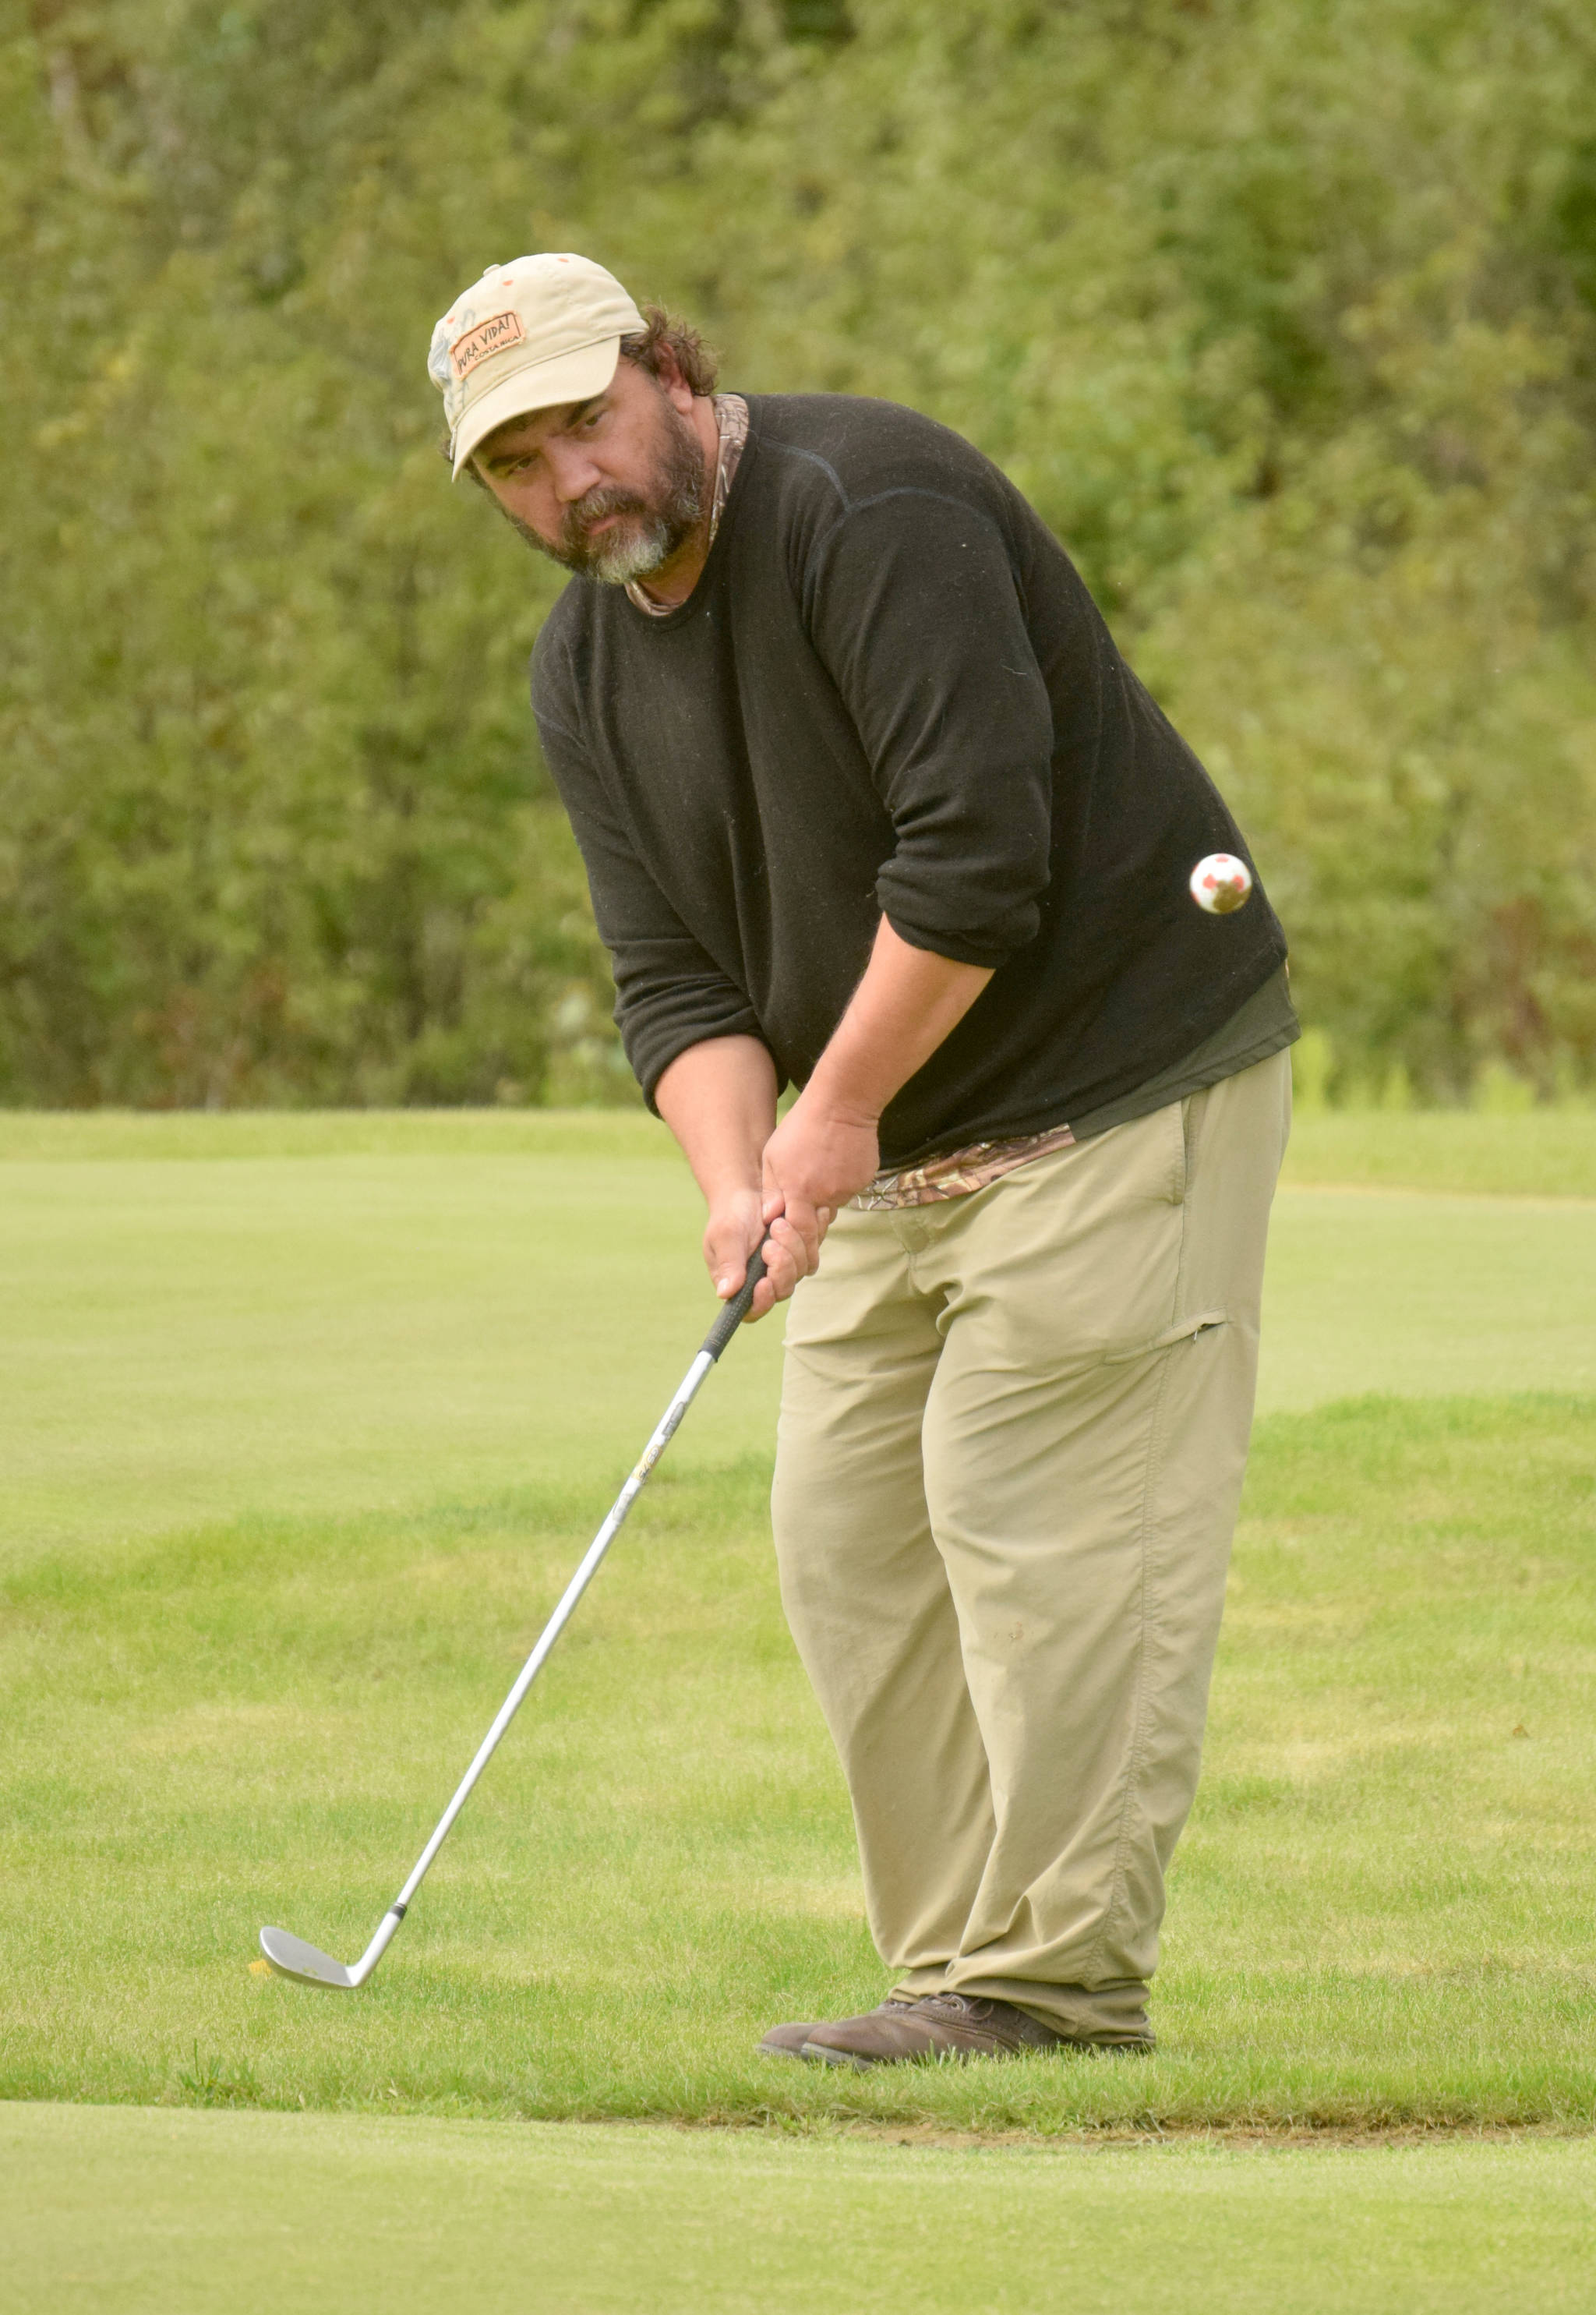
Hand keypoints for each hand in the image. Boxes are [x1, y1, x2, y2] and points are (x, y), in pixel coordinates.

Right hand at [702, 1186, 812, 1322]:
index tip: (765, 1282)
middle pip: (783, 1290)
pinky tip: (802, 1221)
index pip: (752, 1310)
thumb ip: (728, 1263)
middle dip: (781, 1265)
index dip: (762, 1301)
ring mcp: (784, 1269)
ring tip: (779, 1223)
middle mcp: (763, 1282)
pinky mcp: (800, 1254)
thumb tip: (725, 1293)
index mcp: (739, 1285)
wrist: (747, 1192)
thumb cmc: (729, 1215)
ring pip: (801, 1271)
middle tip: (771, 1242)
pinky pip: (813, 1252)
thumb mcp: (725, 1236)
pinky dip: (810, 1236)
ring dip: (794, 1247)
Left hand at [760, 1091, 878, 1273]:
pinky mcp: (863, 1180)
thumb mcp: (773, 1155)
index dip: (795, 1238)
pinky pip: (848, 1189)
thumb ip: (771, 1191)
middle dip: (809, 1217)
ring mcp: (848, 1189)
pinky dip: (840, 1181)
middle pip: (818, 1221)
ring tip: (819, 1166)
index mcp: (800, 1192)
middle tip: (804, 1191)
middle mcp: (826, 1196)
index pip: (799, 1232)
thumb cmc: (802, 1126)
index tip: (789, 1232)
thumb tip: (770, 1218)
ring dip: (824, 1196)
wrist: (842, 1104)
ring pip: (833, 1204)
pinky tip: (835, 1160)